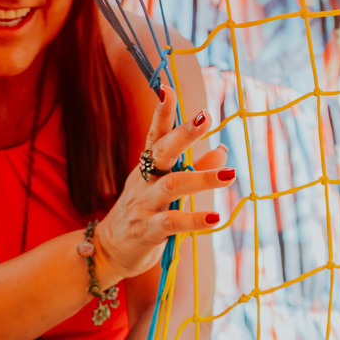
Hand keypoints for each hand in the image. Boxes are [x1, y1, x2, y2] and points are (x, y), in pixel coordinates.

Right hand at [94, 86, 232, 284]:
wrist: (109, 250)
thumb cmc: (143, 215)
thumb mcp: (165, 189)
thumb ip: (194, 169)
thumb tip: (223, 151)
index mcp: (146, 167)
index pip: (154, 135)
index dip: (162, 113)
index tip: (168, 88)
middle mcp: (143, 181)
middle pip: (162, 152)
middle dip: (183, 133)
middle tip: (206, 117)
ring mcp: (144, 205)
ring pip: (172, 185)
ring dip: (202, 178)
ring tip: (230, 174)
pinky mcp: (148, 231)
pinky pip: (173, 223)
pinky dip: (195, 220)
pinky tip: (215, 217)